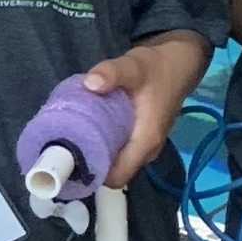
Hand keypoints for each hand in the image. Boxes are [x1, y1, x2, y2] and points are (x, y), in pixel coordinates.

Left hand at [76, 31, 209, 185]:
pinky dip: (103, 144)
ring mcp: (145, 146)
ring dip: (95, 153)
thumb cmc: (156, 68)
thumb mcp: (133, 66)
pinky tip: (88, 130)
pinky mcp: (141, 138)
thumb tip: (90, 83)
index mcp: (145, 142)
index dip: (93, 175)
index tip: (68, 162)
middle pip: (113, 171)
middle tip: (62, 146)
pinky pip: (119, 150)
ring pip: (115, 161)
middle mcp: (147, 151)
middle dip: (88, 163)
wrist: (179, 63)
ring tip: (70, 137)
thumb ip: (112, 73)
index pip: (117, 177)